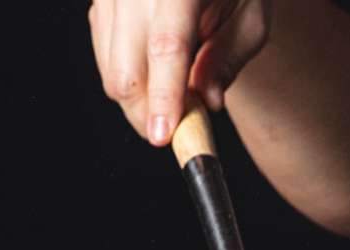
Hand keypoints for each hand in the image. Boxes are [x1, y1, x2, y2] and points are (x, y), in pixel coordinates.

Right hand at [89, 0, 270, 144]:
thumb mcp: (249, 16)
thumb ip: (228, 58)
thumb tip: (207, 101)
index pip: (167, 45)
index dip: (165, 96)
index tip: (164, 135)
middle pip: (127, 69)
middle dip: (147, 114)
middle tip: (175, 130)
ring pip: (111, 71)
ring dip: (140, 101)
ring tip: (173, 95)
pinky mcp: (100, 4)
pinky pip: (104, 59)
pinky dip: (130, 79)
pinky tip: (154, 73)